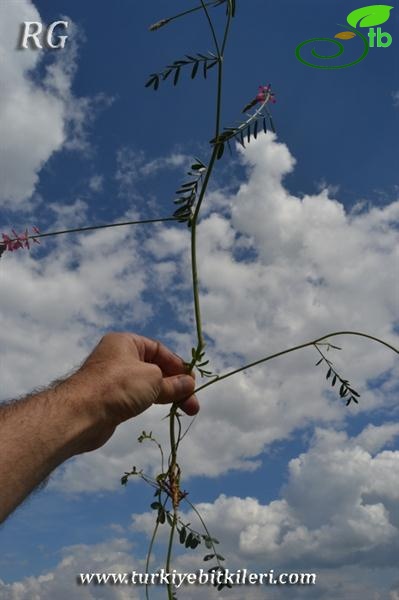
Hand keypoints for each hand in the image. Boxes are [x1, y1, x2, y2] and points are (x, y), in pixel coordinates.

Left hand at [66, 333, 198, 451]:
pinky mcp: (111, 400)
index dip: (178, 365)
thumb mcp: (153, 380)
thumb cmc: (118, 387)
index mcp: (126, 342)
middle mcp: (119, 357)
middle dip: (177, 385)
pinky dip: (152, 402)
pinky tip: (164, 409)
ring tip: (186, 410)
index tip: (193, 381)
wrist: (81, 414)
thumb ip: (173, 383)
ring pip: (148, 385)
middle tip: (193, 403)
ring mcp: (114, 379)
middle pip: (156, 369)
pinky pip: (138, 397)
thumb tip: (190, 384)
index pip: (159, 350)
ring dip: (168, 395)